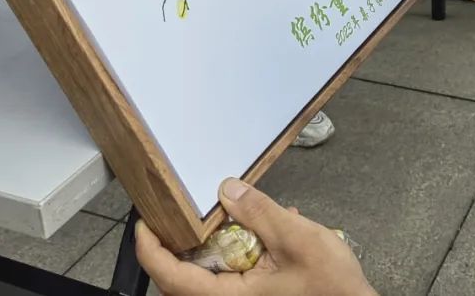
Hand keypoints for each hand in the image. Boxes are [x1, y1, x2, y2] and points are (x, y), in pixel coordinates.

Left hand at [135, 178, 375, 295]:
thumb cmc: (332, 286)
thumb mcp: (297, 240)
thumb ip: (260, 213)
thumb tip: (228, 189)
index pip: (172, 277)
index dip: (150, 250)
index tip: (143, 224)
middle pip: (182, 279)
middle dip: (176, 244)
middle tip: (175, 212)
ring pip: (207, 275)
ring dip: (210, 245)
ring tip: (226, 215)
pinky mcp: (258, 295)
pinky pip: (232, 274)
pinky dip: (236, 251)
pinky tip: (265, 229)